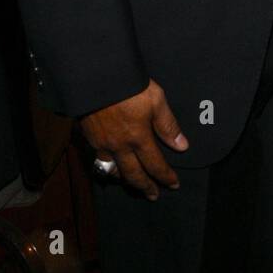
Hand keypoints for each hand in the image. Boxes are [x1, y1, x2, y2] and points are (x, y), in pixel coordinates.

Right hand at [79, 79, 188, 199]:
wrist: (95, 77)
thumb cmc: (128, 85)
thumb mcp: (156, 99)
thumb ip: (168, 125)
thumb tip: (182, 146)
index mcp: (138, 138)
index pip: (155, 165)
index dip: (165, 177)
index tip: (174, 185)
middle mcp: (120, 146)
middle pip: (134, 175)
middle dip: (145, 187)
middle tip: (154, 196)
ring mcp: (102, 144)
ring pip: (114, 172)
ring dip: (125, 180)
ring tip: (133, 183)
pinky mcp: (89, 137)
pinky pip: (99, 160)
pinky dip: (108, 167)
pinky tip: (112, 166)